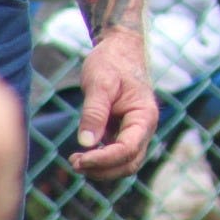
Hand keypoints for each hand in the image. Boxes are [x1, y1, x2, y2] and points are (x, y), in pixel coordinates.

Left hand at [71, 25, 157, 179]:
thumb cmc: (111, 63)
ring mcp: (135, 132)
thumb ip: (94, 112)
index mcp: (144, 116)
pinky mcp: (124, 132)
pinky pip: (116, 156)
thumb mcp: (99, 83)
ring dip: (101, 169)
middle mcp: (144, 128)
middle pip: (129, 164)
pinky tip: (81, 155)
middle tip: (74, 163)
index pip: (128, 150)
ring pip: (124, 165)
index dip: (104, 160)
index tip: (78, 159)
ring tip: (75, 161)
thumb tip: (86, 144)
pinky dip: (100, 161)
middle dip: (103, 169)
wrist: (120, 50)